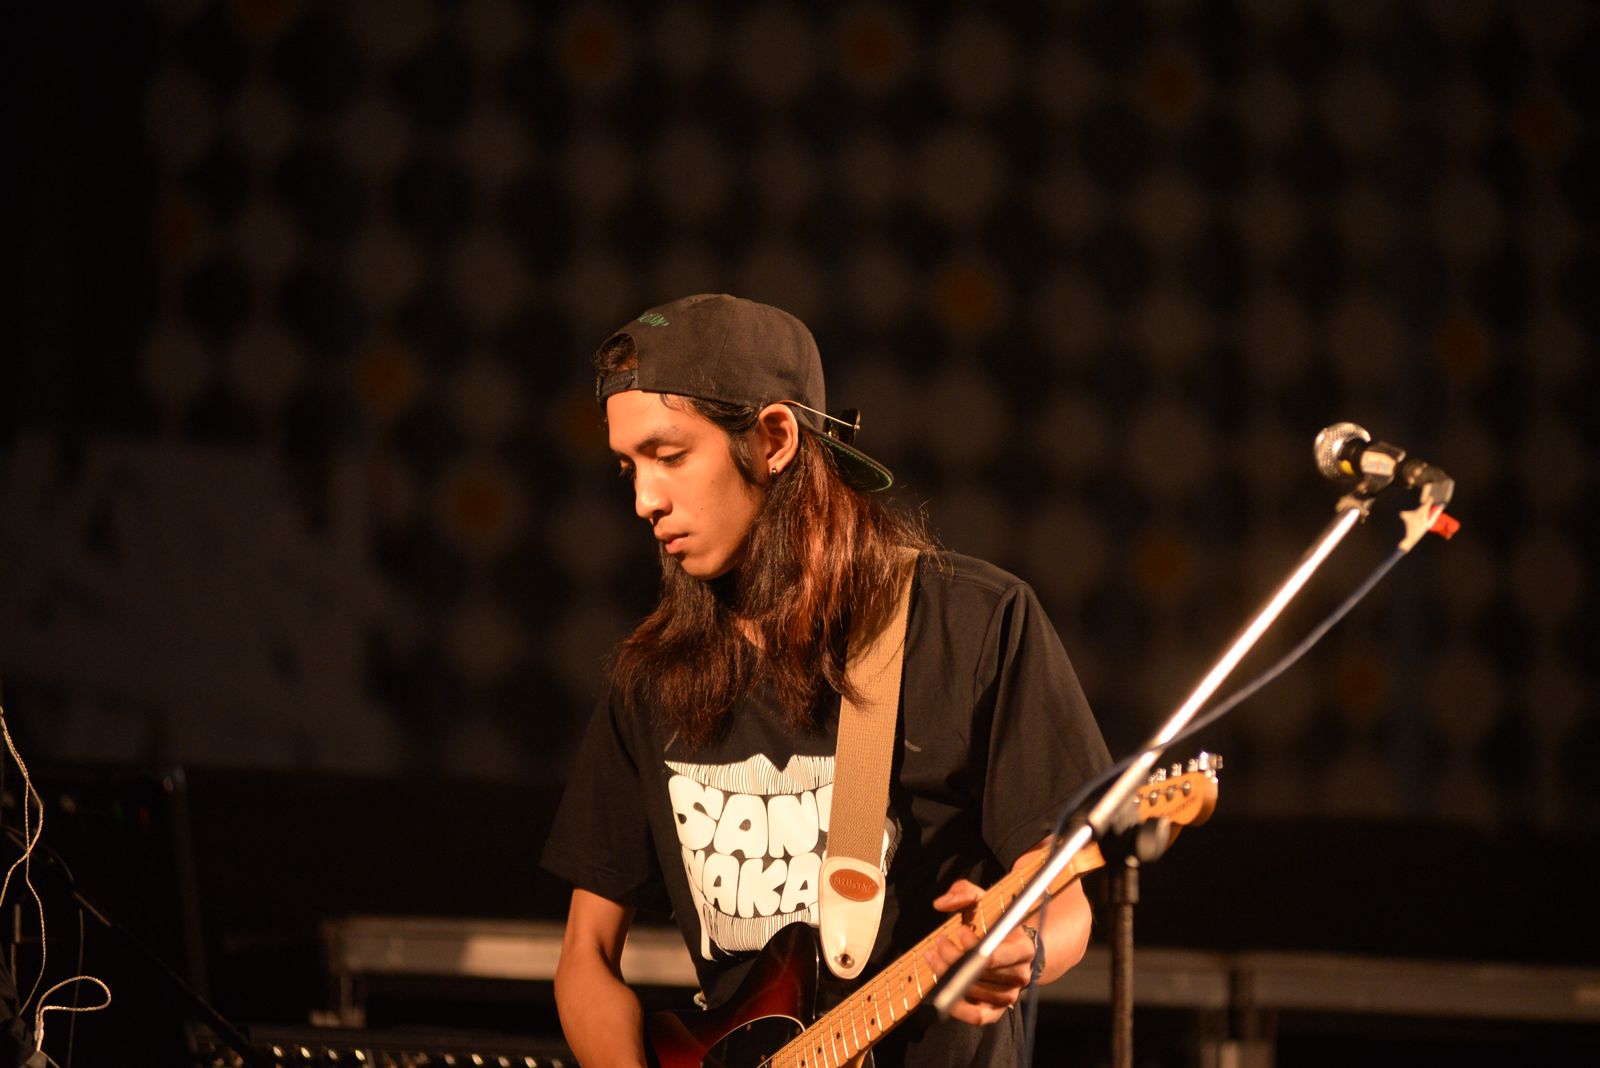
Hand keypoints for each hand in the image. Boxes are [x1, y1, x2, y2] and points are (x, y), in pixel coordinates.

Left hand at [922, 879, 1036, 1025]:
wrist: (1015, 950)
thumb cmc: (997, 923)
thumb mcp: (986, 899)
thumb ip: (964, 892)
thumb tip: (940, 903)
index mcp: (1023, 949)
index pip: (995, 956)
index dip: (971, 946)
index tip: (959, 930)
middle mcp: (1020, 975)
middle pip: (981, 974)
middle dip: (953, 957)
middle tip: (939, 942)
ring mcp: (1009, 996)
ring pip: (974, 992)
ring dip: (947, 975)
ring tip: (934, 956)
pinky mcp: (997, 1011)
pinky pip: (977, 1017)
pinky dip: (957, 1008)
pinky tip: (942, 987)